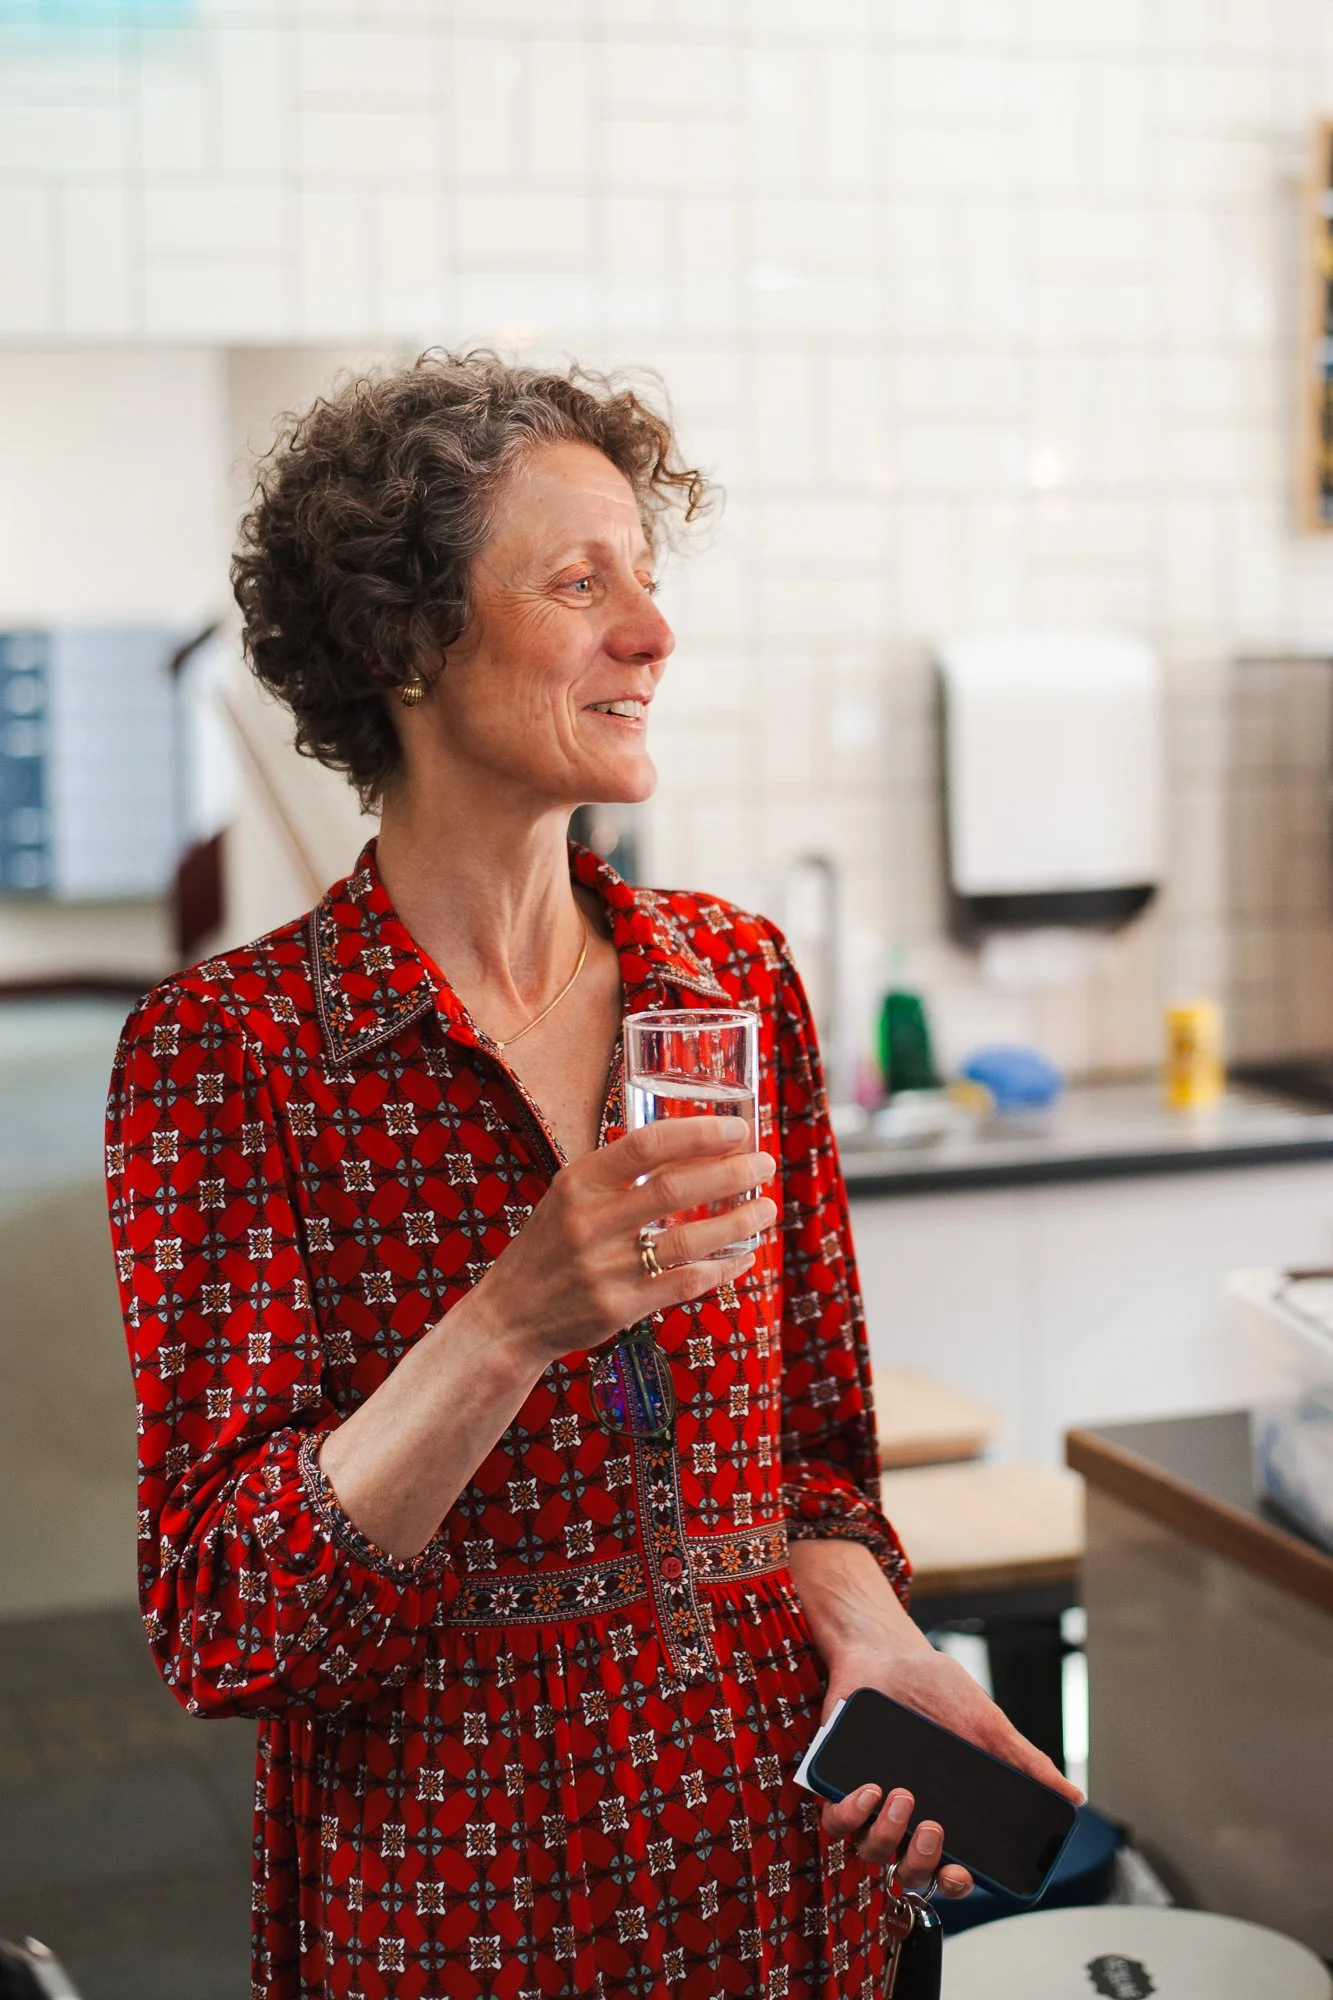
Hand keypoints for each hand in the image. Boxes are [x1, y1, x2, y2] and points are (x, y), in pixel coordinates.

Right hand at [473, 1115, 777, 1366]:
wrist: (509, 1317)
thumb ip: (617, 1175)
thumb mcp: (568, 1197)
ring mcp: (604, 1267)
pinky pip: (684, 1283)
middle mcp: (590, 1221)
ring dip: (738, 1222)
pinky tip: (743, 1257)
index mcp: (578, 1182)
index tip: (738, 1130)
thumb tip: (692, 1147)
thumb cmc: (550, 1248)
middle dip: (731, 1174)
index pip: (646, 1146)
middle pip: (675, 1189)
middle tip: (765, 1164)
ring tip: (766, 1209)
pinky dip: (722, 1268)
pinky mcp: (618, 1307)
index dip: (698, 1134)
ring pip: (689, 1239)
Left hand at [818, 1638, 1083, 1899]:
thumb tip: (1073, 1796)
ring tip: (901, 1793)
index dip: (955, 1884)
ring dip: (888, 1835)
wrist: (884, 1650)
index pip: (949, 1870)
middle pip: (910, 1874)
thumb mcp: (985, 1722)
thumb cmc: (934, 1686)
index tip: (962, 1873)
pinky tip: (868, 1789)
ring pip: (872, 1853)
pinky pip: (836, 1823)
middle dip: (922, 1864)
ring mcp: (869, 1804)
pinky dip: (851, 1814)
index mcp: (944, 1812)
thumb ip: (1023, 1760)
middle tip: (933, 1829)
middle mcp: (905, 1817)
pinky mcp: (836, 1784)